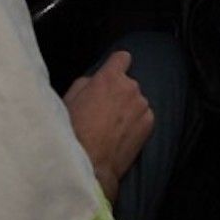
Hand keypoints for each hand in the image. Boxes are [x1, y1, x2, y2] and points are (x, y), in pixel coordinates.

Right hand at [61, 51, 154, 203]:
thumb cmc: (74, 130)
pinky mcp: (149, 123)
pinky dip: (136, 123)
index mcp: (110, 78)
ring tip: (113, 127)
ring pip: (137, 102)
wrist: (89, 162)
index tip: (113, 74)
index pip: (122, 57)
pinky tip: (122, 136)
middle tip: (105, 111)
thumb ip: (87, 83)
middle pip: (128, 84)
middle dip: (120, 93)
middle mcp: (131, 87)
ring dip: (129, 109)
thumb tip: (95, 81)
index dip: (116, 66)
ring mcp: (142, 105)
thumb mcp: (70, 98)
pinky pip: (144, 117)